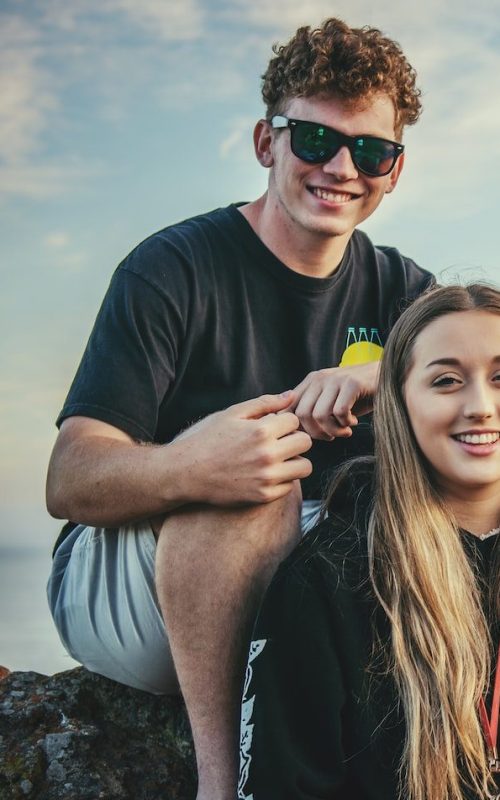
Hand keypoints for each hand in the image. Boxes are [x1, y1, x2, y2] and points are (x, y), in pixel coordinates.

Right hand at [171, 392, 312, 505]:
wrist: (187, 472)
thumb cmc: (208, 439)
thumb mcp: (232, 414)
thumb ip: (264, 403)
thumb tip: (291, 395)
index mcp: (260, 431)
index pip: (294, 420)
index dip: (283, 421)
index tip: (271, 427)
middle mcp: (267, 455)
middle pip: (305, 442)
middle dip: (294, 439)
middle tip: (278, 442)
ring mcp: (267, 478)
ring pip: (305, 467)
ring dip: (295, 460)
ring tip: (277, 458)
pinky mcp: (263, 496)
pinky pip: (290, 486)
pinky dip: (283, 479)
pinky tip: (266, 473)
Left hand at [291, 361, 379, 439]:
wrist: (389, 379)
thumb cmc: (358, 397)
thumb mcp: (330, 402)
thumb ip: (311, 411)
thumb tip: (291, 432)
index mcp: (310, 382)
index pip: (289, 408)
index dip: (297, 428)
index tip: (313, 436)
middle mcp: (319, 378)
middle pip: (302, 415)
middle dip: (316, 433)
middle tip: (331, 436)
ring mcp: (335, 379)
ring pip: (320, 415)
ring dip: (333, 430)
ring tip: (344, 430)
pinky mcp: (352, 383)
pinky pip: (339, 412)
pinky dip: (346, 423)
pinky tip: (353, 422)